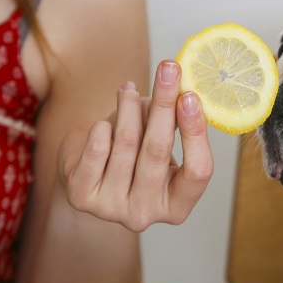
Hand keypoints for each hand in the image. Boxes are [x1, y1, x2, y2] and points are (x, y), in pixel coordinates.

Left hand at [57, 60, 213, 231]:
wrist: (86, 172)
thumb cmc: (132, 155)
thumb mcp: (158, 140)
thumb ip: (171, 120)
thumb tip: (177, 85)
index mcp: (177, 206)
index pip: (198, 172)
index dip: (195, 133)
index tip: (190, 96)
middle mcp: (148, 214)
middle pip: (159, 152)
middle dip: (164, 104)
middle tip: (169, 68)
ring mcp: (114, 210)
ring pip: (126, 144)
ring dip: (129, 108)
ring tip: (129, 90)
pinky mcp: (83, 197)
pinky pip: (97, 150)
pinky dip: (102, 128)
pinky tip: (104, 123)